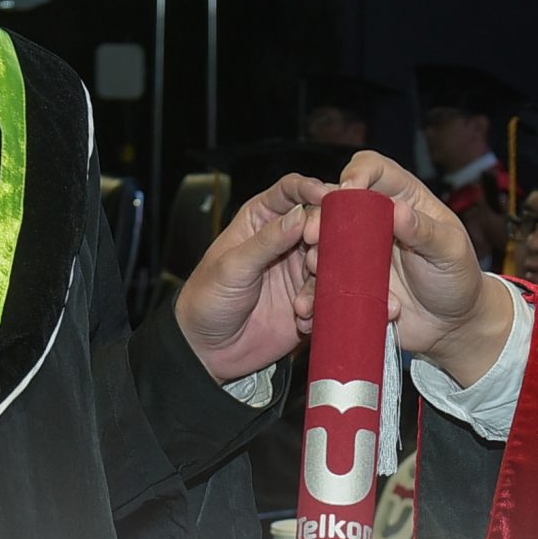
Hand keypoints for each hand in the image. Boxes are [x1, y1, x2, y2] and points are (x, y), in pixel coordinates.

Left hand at [174, 174, 321, 382]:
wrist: (207, 349)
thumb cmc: (206, 299)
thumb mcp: (232, 266)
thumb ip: (267, 241)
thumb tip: (300, 215)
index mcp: (261, 219)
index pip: (292, 191)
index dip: (313, 188)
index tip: (328, 198)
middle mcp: (285, 240)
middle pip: (321, 222)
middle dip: (326, 238)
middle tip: (315, 260)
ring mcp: (299, 269)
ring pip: (331, 259)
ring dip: (324, 278)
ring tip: (301, 302)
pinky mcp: (309, 298)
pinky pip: (329, 295)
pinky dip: (320, 306)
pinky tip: (300, 319)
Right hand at [319, 152, 512, 384]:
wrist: (451, 325)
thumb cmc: (458, 278)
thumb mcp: (450, 252)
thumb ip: (426, 232)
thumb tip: (399, 211)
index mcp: (402, 197)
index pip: (373, 168)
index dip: (357, 173)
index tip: (347, 190)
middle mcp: (374, 219)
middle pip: (337, 203)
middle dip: (320, 215)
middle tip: (312, 236)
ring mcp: (357, 251)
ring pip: (322, 242)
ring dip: (313, 255)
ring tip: (316, 271)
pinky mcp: (348, 281)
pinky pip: (323, 282)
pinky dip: (313, 293)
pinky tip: (312, 306)